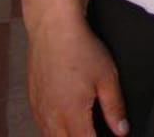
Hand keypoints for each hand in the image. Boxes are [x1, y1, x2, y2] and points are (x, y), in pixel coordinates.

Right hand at [26, 16, 128, 135]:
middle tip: (92, 129)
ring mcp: (39, 109)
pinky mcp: (32, 100)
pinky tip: (63, 118)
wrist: (53, 27)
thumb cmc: (79, 47)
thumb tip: (121, 130)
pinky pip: (41, 124)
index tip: (106, 136)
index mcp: (72, 113)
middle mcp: (52, 116)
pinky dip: (52, 127)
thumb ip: (115, 107)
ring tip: (80, 126)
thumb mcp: (107, 76)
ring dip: (65, 135)